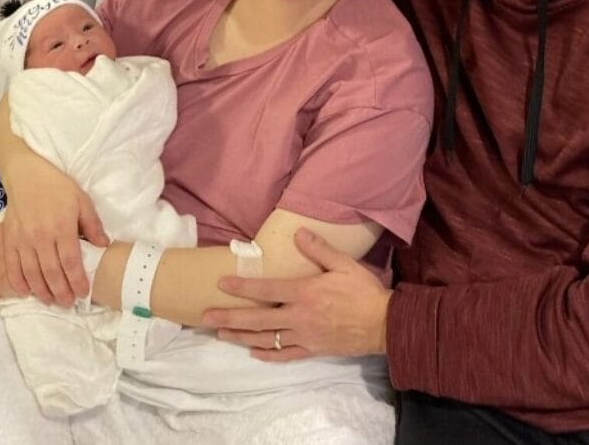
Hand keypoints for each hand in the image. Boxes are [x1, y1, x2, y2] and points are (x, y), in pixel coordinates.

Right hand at [3, 178, 107, 306]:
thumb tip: (104, 245)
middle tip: (69, 303)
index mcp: (62, 227)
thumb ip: (93, 225)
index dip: (77, 280)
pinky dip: (19, 282)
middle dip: (61, 291)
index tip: (84, 293)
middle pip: (51, 272)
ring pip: (32, 273)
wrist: (27, 176)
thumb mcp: (83, 201)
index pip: (71, 261)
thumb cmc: (58, 187)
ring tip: (53, 301)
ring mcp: (23, 240)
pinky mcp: (9, 240)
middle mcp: (41, 237)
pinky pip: (12, 267)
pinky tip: (27, 291)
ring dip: (42, 291)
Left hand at [203, 228, 391, 361]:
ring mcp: (304, 337)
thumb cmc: (363, 291)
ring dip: (240, 337)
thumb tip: (298, 233)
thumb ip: (319, 249)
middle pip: (256, 320)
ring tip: (220, 334)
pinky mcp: (312, 350)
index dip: (242, 287)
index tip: (221, 284)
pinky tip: (254, 351)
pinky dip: (267, 354)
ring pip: (265, 339)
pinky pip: (284, 355)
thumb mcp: (344, 263)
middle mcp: (298, 317)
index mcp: (304, 293)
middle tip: (205, 318)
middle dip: (229, 318)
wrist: (383, 324)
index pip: (266, 290)